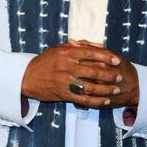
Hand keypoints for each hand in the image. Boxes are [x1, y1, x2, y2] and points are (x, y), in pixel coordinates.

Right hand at [21, 40, 138, 108]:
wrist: (27, 77)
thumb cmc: (45, 61)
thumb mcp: (59, 49)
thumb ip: (79, 46)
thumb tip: (99, 45)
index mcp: (67, 53)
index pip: (90, 53)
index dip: (106, 57)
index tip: (116, 60)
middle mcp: (67, 67)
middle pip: (93, 71)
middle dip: (109, 75)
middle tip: (120, 77)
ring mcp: (65, 81)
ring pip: (90, 87)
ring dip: (105, 89)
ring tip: (116, 90)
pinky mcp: (63, 94)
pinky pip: (83, 99)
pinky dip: (95, 101)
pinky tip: (104, 101)